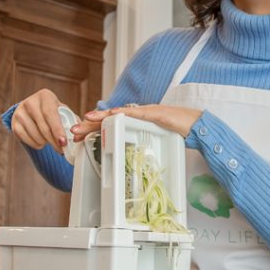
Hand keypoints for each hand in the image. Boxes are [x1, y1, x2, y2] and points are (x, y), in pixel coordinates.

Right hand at [10, 89, 70, 152]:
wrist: (33, 111)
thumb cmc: (52, 112)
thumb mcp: (63, 111)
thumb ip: (73, 121)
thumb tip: (81, 133)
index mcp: (45, 96)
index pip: (51, 115)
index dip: (58, 130)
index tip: (64, 142)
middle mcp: (30, 102)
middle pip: (43, 127)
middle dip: (54, 141)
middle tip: (61, 149)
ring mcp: (20, 113)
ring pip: (35, 135)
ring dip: (46, 143)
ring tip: (51, 141)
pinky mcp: (14, 124)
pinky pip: (26, 140)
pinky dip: (36, 144)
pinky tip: (41, 141)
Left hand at [81, 104, 201, 138]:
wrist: (197, 125)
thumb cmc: (178, 133)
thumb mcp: (154, 141)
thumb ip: (140, 145)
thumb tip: (126, 157)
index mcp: (135, 122)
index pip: (110, 125)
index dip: (93, 129)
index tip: (79, 137)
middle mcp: (137, 115)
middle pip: (108, 119)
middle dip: (89, 125)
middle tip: (73, 131)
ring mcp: (145, 112)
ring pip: (117, 115)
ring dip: (99, 118)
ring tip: (84, 121)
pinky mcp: (154, 113)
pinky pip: (135, 113)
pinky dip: (122, 114)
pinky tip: (110, 115)